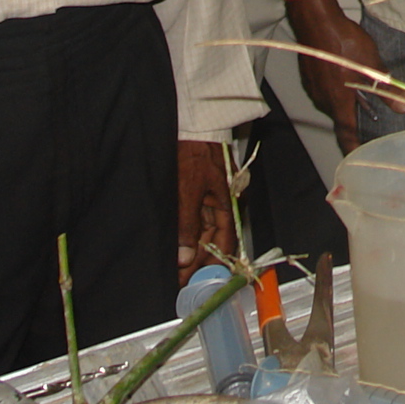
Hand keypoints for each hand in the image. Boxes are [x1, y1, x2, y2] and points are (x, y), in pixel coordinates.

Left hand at [177, 140, 235, 274]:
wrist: (190, 122)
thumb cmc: (193, 150)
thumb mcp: (188, 189)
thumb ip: (187, 224)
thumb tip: (185, 256)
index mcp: (227, 202)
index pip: (225, 242)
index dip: (213, 263)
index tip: (199, 280)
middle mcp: (221, 203)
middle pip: (213, 240)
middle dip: (198, 261)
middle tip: (181, 281)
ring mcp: (209, 197)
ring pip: (203, 232)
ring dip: (191, 251)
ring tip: (176, 269)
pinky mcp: (197, 192)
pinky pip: (194, 220)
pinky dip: (186, 235)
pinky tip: (176, 247)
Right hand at [285, 0, 384, 155]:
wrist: (316, 20)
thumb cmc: (344, 43)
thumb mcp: (372, 66)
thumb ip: (387, 89)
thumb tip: (404, 108)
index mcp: (338, 101)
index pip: (345, 133)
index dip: (351, 147)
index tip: (356, 159)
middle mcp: (323, 99)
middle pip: (339, 117)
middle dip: (352, 120)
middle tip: (367, 121)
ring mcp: (313, 87)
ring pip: (332, 102)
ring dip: (344, 102)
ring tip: (359, 95)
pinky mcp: (309, 76)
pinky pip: (324, 90)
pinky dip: (336, 90)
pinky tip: (345, 76)